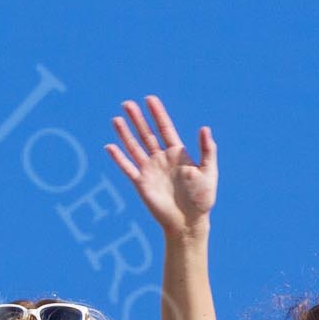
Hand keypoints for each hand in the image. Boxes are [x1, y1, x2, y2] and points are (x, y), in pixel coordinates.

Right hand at [106, 96, 216, 237]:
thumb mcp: (208, 171)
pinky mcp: (140, 183)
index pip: (165, 128)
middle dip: (137, 118)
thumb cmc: (202, 198)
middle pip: (146, 134)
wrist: (188, 221)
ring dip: (125, 133)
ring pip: (134, 147)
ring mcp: (149, 170)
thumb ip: (207, 150)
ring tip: (116, 119)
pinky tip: (110, 147)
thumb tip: (204, 128)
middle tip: (127, 103)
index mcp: (177, 153)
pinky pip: (127, 167)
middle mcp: (161, 159)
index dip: (157, 113)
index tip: (149, 99)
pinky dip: (118, 158)